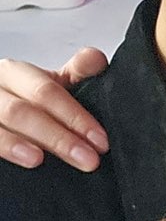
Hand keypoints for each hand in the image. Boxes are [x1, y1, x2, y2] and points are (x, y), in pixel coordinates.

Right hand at [0, 48, 108, 167]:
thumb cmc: (26, 100)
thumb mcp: (51, 85)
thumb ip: (76, 74)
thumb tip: (96, 59)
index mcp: (15, 73)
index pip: (46, 92)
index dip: (75, 117)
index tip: (100, 140)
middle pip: (23, 111)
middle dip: (57, 137)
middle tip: (87, 159)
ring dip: (17, 144)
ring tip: (38, 159)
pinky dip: (1, 149)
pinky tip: (18, 161)